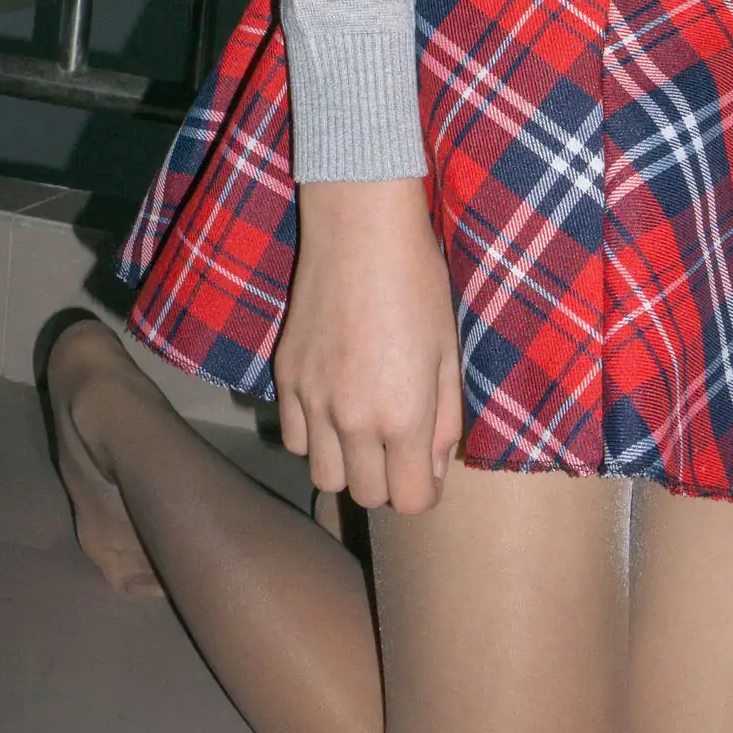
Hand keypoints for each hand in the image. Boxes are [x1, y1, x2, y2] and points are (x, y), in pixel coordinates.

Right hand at [274, 176, 462, 514]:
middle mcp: (353, 421)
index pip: (409, 501)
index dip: (422, 493)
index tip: (426, 472)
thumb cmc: (418, 282)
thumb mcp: (448, 351)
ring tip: (364, 431)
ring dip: (348, 465)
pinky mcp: (284, 379)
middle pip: (366, 495)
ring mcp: (312, 402)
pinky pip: (295, 439)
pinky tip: (332, 407)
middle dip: (388, 481)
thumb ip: (446, 419)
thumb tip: (434, 468)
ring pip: (324, 476)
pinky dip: (314, 437)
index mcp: (403, 416)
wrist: (358, 231)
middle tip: (399, 447)